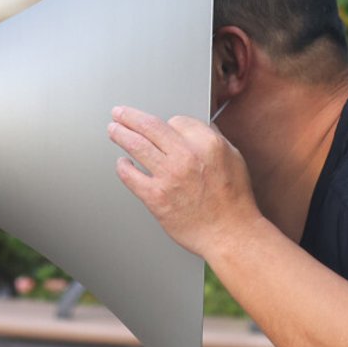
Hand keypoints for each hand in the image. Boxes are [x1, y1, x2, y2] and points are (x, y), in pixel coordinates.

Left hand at [107, 106, 259, 258]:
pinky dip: (123, 167)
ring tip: (113, 130)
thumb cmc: (233, 201)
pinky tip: (122, 164)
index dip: (166, 123)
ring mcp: (169, 176)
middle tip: (119, 113)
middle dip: (129, 116)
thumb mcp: (233, 158)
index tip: (158, 126)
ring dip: (120, 134)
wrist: (229, 233)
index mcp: (207, 143)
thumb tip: (194, 129)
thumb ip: (212, 140)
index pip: (176, 120)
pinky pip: (131, 177)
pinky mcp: (156, 197)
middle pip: (149, 126)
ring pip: (136, 146)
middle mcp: (187, 156)